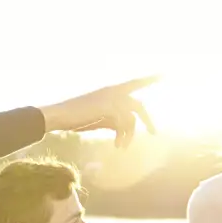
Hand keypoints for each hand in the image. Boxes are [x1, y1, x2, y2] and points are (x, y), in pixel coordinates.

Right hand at [38, 75, 158, 147]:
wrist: (58, 115)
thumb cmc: (75, 118)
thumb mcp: (98, 118)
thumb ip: (113, 119)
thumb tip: (126, 128)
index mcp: (110, 90)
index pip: (134, 83)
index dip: (148, 79)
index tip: (163, 74)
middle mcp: (112, 91)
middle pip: (139, 105)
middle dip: (148, 120)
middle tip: (154, 133)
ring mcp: (110, 98)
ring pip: (132, 118)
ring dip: (129, 135)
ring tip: (123, 148)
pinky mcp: (107, 107)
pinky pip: (123, 123)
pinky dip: (122, 136)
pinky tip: (117, 146)